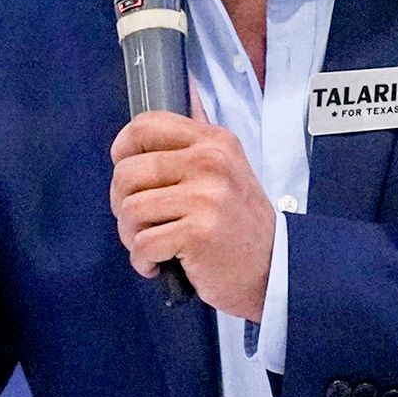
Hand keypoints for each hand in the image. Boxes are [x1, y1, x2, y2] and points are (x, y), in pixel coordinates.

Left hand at [109, 108, 274, 320]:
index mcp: (213, 142)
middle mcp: (210, 162)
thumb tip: (139, 131)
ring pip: (129, 208)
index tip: (129, 175)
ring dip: (131, 235)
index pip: (145, 125)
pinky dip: (142, 260)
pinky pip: (142, 243)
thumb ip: (187, 150)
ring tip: (152, 245)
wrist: (276, 271)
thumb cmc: (239, 225)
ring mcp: (205, 197)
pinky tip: (159, 264)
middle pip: (127, 170)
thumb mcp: (224, 171)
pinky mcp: (198, 232)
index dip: (123, 150)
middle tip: (141, 221)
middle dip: (121, 201)